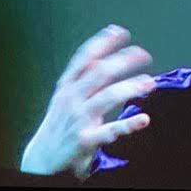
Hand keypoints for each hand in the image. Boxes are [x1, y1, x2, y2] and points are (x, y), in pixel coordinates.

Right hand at [19, 26, 155, 177]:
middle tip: (142, 55)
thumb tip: (106, 60)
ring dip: (129, 87)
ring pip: (107, 96)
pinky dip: (128, 124)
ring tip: (148, 83)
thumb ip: (84, 80)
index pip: (83, 59)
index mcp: (66, 87)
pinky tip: (143, 119)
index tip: (119, 32)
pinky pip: (110, 130)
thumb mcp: (65, 98)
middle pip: (99, 73)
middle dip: (123, 61)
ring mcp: (78, 119)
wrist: (42, 158)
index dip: (102, 44)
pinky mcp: (86, 139)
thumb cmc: (59, 125)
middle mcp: (71, 99)